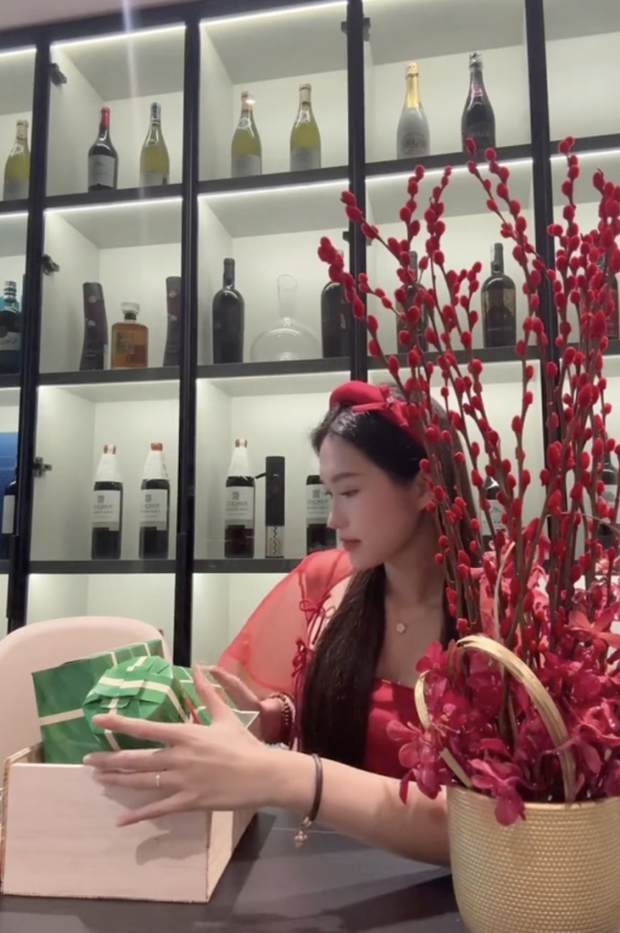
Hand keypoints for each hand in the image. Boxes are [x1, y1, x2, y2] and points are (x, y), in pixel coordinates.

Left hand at [83, 667, 282, 826]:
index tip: (98, 720)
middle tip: (88, 759)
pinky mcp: (189, 802)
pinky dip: (138, 816)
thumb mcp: (225, 716)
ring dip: (118, 780)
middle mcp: (179, 758)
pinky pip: (158, 809)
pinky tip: (121, 820)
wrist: (264, 775)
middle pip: (137, 759)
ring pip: (142, 782)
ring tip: (98, 778)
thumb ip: (207, 693)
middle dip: (110, 759)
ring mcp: (182, 782)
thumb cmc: (244, 744)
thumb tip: (197, 667)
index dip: (120, 723)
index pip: (146, 728)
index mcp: (187, 734)